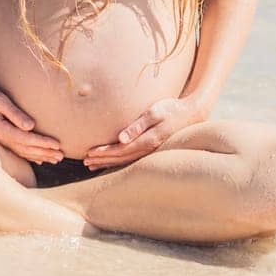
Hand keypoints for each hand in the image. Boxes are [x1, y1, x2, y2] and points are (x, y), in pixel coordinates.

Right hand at [0, 82, 63, 164]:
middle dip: (45, 153)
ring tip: (55, 159)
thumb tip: (31, 126)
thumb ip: (15, 113)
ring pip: (23, 152)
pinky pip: (17, 150)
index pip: (27, 140)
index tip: (58, 145)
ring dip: (40, 156)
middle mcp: (1, 138)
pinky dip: (29, 155)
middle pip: (27, 149)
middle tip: (62, 156)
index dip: (43, 143)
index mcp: (1, 129)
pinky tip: (38, 160)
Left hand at [84, 97, 205, 170]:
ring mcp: (150, 151)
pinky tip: (110, 163)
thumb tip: (121, 139)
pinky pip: (131, 159)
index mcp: (147, 141)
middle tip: (85, 161)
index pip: (120, 150)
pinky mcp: (151, 149)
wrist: (191, 114)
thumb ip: (137, 125)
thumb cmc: (171, 109)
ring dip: (108, 163)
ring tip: (92, 165)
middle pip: (120, 158)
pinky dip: (118, 162)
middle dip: (103, 160)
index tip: (89, 153)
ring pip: (125, 161)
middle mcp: (148, 150)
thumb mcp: (154, 113)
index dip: (104, 152)